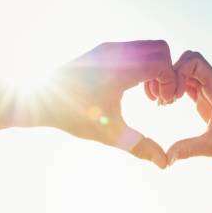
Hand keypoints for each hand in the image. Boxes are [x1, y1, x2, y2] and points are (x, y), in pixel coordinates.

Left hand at [45, 40, 176, 167]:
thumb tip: (165, 165)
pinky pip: (137, 50)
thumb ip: (141, 147)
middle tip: (159, 98)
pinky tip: (138, 90)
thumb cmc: (74, 117)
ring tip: (150, 97)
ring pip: (150, 48)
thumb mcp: (111, 135)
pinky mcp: (105, 50)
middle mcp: (116, 52)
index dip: (171, 83)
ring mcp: (110, 48)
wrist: (40, 100)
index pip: (163, 62)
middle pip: (161, 49)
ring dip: (157, 70)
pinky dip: (145, 66)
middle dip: (168, 73)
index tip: (163, 104)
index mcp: (120, 69)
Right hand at [165, 51, 211, 167]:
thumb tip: (165, 159)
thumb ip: (188, 149)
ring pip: (187, 71)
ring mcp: (211, 91)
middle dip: (172, 73)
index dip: (178, 72)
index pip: (195, 61)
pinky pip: (189, 84)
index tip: (173, 96)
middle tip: (164, 97)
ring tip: (164, 102)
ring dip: (172, 81)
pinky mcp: (207, 99)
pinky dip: (176, 89)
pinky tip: (168, 104)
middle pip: (189, 61)